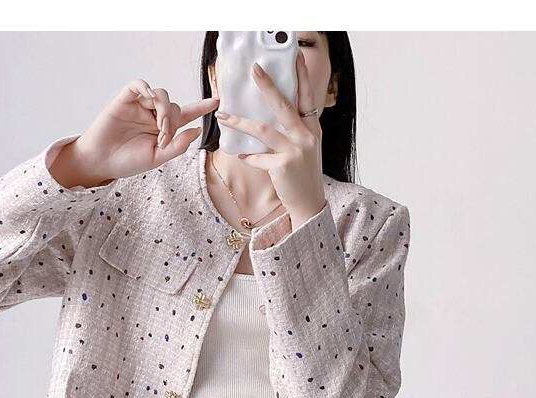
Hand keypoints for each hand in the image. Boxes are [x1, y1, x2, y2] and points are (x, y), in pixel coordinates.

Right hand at [63, 80, 219, 182]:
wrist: (102, 161)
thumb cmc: (127, 161)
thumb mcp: (157, 158)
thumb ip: (177, 146)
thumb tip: (197, 130)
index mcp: (163, 130)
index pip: (185, 115)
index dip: (201, 108)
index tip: (216, 102)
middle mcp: (153, 116)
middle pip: (173, 107)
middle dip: (173, 122)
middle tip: (163, 139)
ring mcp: (140, 106)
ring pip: (161, 95)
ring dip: (164, 110)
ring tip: (158, 128)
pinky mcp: (125, 99)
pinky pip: (140, 85)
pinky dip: (147, 89)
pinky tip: (150, 99)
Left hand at [213, 50, 326, 226]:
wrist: (310, 204)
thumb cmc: (303, 176)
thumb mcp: (305, 149)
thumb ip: (293, 132)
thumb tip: (268, 116)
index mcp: (313, 129)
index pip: (307, 96)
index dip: (301, 75)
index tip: (294, 55)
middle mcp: (306, 136)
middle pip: (284, 105)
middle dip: (267, 85)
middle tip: (254, 69)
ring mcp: (295, 151)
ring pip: (263, 130)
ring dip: (240, 122)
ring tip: (223, 115)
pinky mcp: (283, 166)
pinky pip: (258, 157)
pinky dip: (248, 156)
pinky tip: (240, 154)